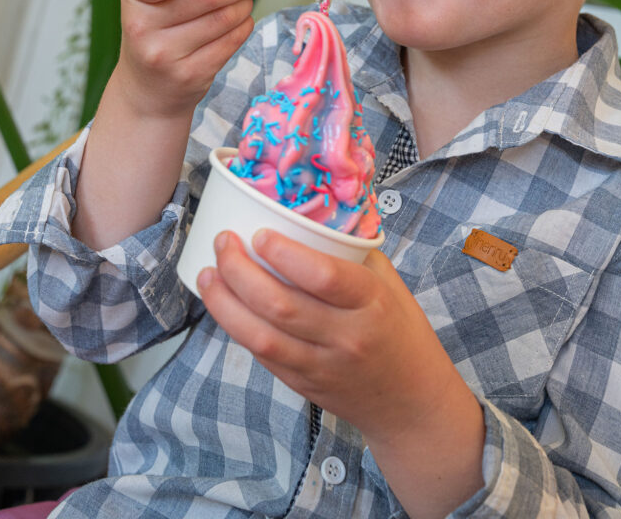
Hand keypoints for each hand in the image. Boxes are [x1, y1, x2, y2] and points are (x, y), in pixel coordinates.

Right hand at [118, 0, 258, 117]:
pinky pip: (232, 41)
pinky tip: (237, 23)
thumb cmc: (156, 26)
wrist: (146, 87)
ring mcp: (167, 55)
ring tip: (241, 2)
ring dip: (244, 5)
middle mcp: (144, 26)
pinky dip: (243, 26)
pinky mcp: (191, 75)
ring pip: (226, 18)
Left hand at [196, 229, 462, 442]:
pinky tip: (224, 304)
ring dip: (225, 303)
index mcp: (371, 303)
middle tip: (223, 243)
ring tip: (207, 274)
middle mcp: (346, 337)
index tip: (260, 233)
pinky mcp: (303, 386)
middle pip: (280, 305)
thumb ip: (352, 253)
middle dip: (240, 271)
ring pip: (261, 336)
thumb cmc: (402, 331)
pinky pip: (262, 355)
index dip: (285, 253)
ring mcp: (322, 366)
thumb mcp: (390, 284)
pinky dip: (238, 327)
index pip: (323, 277)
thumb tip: (309, 216)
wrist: (413, 404)